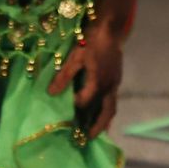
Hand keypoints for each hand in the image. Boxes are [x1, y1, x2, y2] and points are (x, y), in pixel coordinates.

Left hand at [49, 20, 123, 139]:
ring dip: (104, 121)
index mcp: (98, 81)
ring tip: (96, 132)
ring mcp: (115, 82)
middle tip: (88, 139)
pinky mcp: (117, 78)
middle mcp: (110, 85)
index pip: (86, 100)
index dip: (76, 105)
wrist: (110, 28)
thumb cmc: (91, 41)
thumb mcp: (75, 57)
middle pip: (107, 112)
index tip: (68, 108)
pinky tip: (100, 112)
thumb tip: (51, 93)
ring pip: (112, 107)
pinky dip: (106, 110)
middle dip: (99, 126)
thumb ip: (64, 76)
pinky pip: (113, 99)